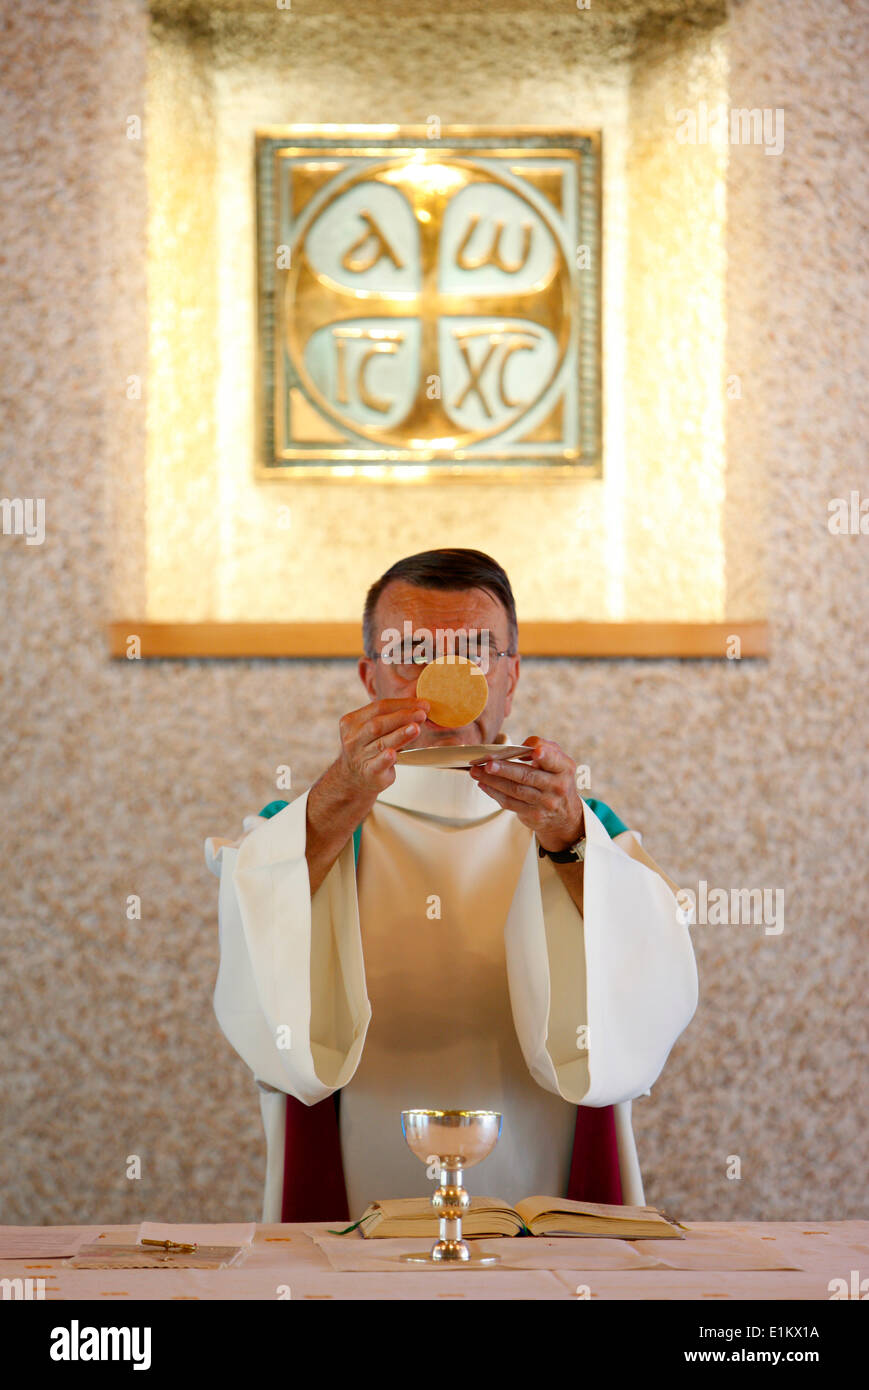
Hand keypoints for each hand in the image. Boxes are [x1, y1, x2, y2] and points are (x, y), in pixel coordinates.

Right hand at [333, 696, 429, 807]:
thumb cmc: (368, 749)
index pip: (379, 707)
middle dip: (403, 717)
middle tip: (422, 714)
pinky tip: (394, 754)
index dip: (402, 704)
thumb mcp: (371, 730)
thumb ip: (389, 718)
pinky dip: (386, 758)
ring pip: (381, 743)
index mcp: (352, 721)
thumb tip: (419, 707)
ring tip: (416, 728)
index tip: (422, 704)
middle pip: (378, 723)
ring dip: (400, 734)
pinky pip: (377, 764)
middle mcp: (353, 738)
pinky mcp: (368, 773)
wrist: (354, 778)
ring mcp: (359, 756)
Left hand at [469, 735, 584, 852]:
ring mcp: (545, 803)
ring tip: (476, 771)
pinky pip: (510, 803)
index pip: (554, 760)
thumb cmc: (556, 778)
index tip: (534, 752)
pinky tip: (483, 784)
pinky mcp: (533, 815)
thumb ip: (543, 746)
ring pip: (515, 791)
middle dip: (505, 770)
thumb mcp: (558, 761)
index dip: (545, 756)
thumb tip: (522, 746)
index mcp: (564, 768)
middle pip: (527, 776)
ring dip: (492, 780)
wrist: (564, 815)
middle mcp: (557, 787)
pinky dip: (494, 792)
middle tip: (488, 764)